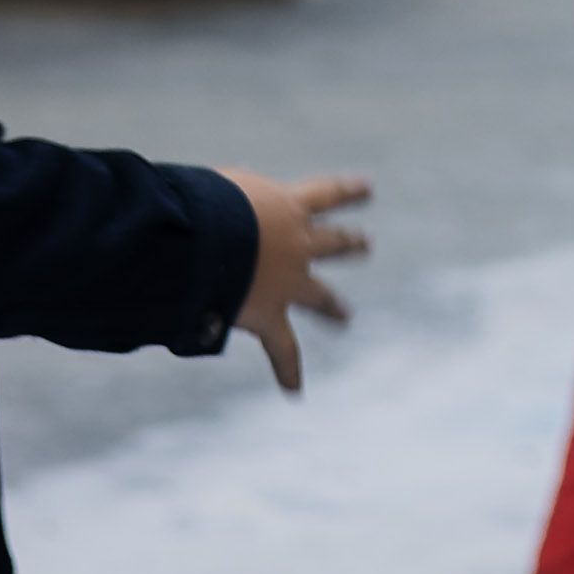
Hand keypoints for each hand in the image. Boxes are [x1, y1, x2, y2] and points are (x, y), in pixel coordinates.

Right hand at [220, 169, 373, 390]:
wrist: (205, 241)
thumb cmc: (205, 201)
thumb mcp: (227, 183)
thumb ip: (240, 189)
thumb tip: (240, 184)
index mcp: (289, 206)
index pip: (327, 194)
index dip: (348, 191)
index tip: (367, 188)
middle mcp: (298, 245)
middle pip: (333, 243)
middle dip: (349, 244)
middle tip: (366, 244)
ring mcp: (290, 284)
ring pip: (321, 296)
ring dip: (334, 307)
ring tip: (345, 315)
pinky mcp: (270, 317)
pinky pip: (283, 349)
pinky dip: (286, 369)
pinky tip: (294, 390)